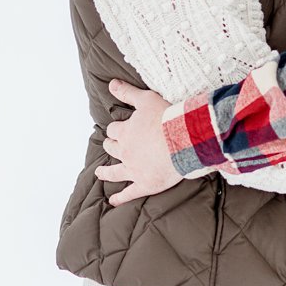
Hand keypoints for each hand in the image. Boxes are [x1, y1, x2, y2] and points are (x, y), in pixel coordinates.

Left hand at [97, 81, 180, 203]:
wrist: (185, 139)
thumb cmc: (167, 118)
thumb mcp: (146, 99)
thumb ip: (128, 92)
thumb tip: (111, 84)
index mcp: (125, 132)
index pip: (115, 129)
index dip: (118, 129)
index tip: (119, 129)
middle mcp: (125, 151)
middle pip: (112, 148)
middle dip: (111, 145)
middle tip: (112, 145)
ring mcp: (133, 169)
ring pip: (114, 171)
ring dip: (106, 172)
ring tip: (100, 173)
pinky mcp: (145, 184)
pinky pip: (129, 193)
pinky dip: (120, 198)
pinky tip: (113, 202)